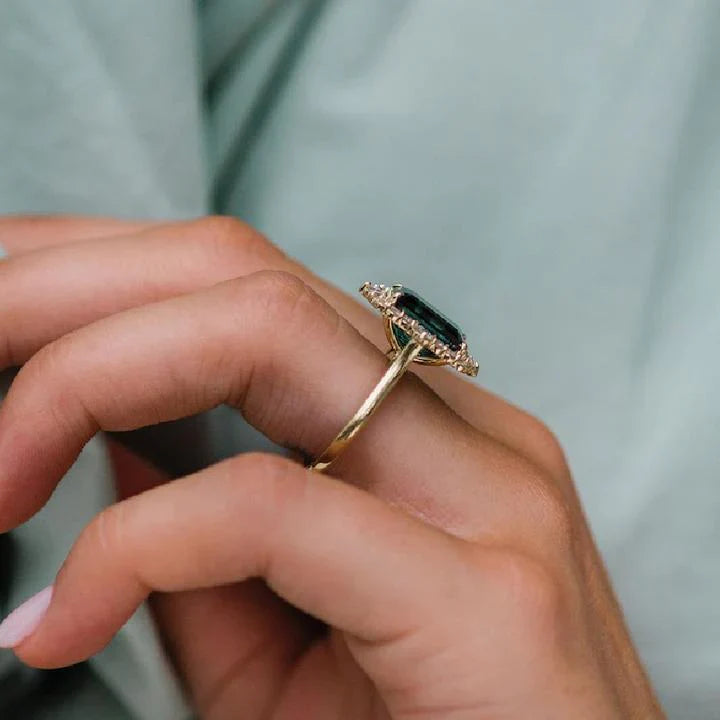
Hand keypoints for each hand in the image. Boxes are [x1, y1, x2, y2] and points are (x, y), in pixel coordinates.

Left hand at [0, 216, 662, 718]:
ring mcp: (489, 495)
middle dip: (68, 285)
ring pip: (265, 327)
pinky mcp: (491, 597)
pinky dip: (137, 545)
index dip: (97, 271)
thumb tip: (115, 443)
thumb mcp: (285, 633)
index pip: (244, 280)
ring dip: (88, 372)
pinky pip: (270, 510)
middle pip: (241, 268)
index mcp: (426, 422)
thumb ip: (208, 528)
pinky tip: (63, 623)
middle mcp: (463, 426)